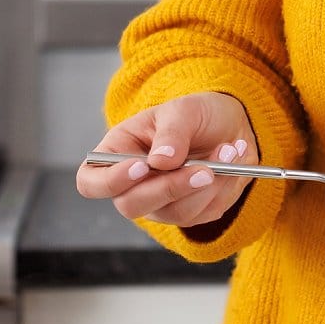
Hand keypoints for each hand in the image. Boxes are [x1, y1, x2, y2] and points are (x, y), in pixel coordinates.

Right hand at [75, 90, 259, 230]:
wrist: (230, 126)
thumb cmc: (195, 114)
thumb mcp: (183, 110)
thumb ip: (171, 133)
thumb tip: (161, 162)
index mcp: (117, 153)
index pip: (91, 182)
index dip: (110, 182)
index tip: (141, 167)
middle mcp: (133, 185)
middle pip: (131, 206)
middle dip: (171, 188)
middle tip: (204, 169)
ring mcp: (160, 204)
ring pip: (175, 213)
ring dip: (208, 184)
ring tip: (229, 150)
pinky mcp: (190, 213)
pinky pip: (204, 213)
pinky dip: (224, 186)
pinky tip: (233, 160)